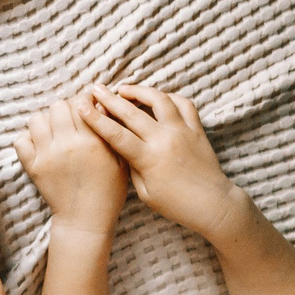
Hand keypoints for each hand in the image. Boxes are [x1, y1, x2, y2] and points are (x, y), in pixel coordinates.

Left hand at [13, 98, 128, 235]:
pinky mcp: (33, 167)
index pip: (80, 102)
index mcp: (91, 141)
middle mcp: (67, 145)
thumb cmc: (108, 190)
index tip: (86, 110)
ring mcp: (47, 155)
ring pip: (37, 119)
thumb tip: (101, 105)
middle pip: (57, 106)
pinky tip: (40, 145)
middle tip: (70, 122)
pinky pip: (21, 140)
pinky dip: (28, 138)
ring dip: (46, 122)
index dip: (83, 102)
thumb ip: (111, 131)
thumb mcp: (120, 159)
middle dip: (64, 110)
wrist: (85, 220)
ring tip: (54, 132)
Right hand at [79, 85, 240, 235]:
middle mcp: (165, 140)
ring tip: (125, 89)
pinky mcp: (197, 129)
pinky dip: (169, 97)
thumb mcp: (145, 192)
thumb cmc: (176, 205)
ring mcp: (182, 131)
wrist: (213, 204)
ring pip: (159, 99)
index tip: (82, 105)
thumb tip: (121, 147)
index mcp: (148, 158)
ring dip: (140, 91)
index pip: (116, 134)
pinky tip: (158, 98)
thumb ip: (132, 167)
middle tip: (96, 89)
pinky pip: (183, 104)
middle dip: (110, 99)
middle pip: (132, 112)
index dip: (96, 119)